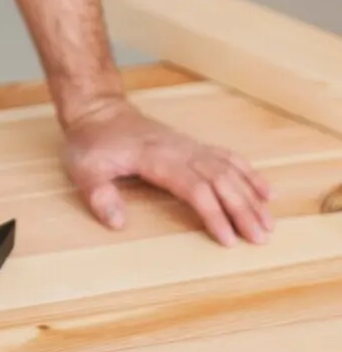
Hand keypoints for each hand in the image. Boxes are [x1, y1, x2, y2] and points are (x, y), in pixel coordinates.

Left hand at [61, 98, 273, 246]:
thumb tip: (117, 223)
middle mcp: (179, 150)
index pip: (194, 187)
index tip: (228, 240)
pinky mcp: (192, 146)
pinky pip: (227, 157)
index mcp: (156, 158)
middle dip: (243, 210)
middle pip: (220, 180)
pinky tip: (265, 191)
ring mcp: (189, 146)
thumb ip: (98, 195)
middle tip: (260, 238)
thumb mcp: (83, 169)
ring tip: (269, 222)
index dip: (213, 213)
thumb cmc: (91, 143)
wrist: (98, 110)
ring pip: (228, 170)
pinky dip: (248, 174)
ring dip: (250, 196)